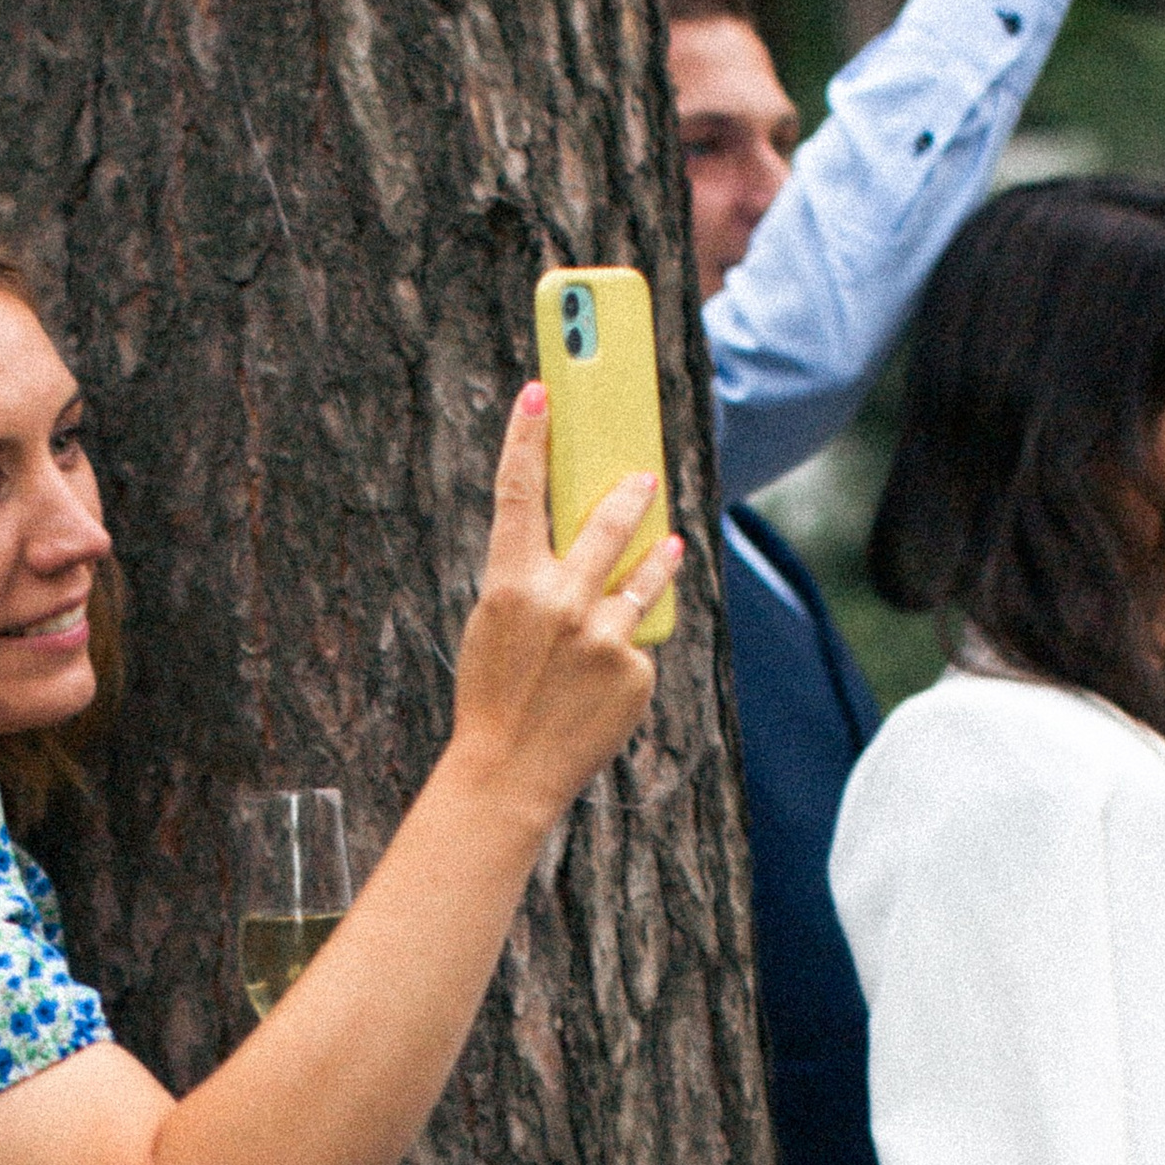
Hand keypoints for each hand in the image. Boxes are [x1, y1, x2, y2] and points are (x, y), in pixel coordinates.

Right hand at [448, 385, 680, 833]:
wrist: (508, 773)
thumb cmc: (495, 695)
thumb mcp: (497, 626)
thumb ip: (533, 582)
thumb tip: (581, 547)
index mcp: (509, 585)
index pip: (518, 493)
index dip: (527, 438)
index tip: (539, 392)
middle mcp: (561, 602)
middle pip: (606, 526)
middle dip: (628, 496)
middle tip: (646, 477)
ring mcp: (603, 637)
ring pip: (643, 579)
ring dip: (658, 557)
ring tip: (669, 542)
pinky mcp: (634, 672)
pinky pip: (638, 643)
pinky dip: (626, 653)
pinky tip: (605, 680)